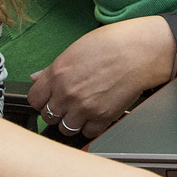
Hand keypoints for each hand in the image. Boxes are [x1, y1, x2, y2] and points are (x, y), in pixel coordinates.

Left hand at [27, 16, 174, 137]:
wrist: (142, 50)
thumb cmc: (114, 43)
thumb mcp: (77, 48)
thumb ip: (53, 67)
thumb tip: (37, 78)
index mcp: (58, 72)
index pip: (34, 99)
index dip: (42, 99)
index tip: (49, 97)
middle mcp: (67, 92)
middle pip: (48, 116)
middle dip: (57, 110)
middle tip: (69, 102)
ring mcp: (84, 107)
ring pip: (66, 128)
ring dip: (73, 121)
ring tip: (84, 109)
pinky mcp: (102, 117)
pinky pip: (88, 132)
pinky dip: (92, 126)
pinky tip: (98, 112)